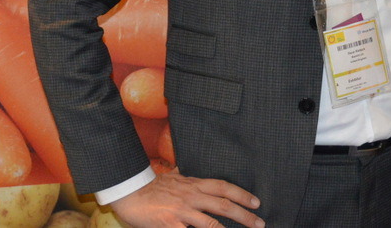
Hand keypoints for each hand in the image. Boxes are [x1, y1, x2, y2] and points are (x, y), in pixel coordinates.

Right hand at [110, 170, 263, 227]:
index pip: (223, 187)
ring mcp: (182, 211)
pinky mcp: (171, 224)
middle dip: (245, 215)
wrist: (129, 193)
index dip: (241, 194)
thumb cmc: (150, 186)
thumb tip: (184, 169)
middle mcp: (191, 196)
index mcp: (193, 184)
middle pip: (223, 204)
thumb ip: (181, 175)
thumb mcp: (171, 177)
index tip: (256, 202)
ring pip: (212, 223)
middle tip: (260, 223)